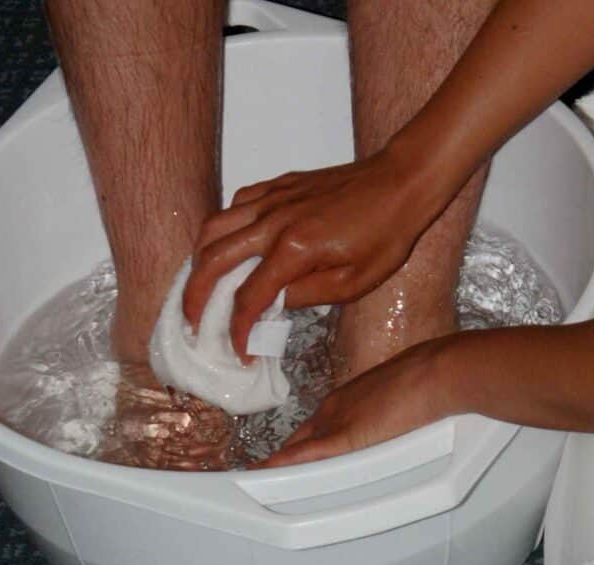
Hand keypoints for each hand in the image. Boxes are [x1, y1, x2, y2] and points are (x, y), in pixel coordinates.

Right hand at [182, 146, 446, 360]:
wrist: (402, 182)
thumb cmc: (386, 233)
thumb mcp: (354, 282)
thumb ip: (307, 295)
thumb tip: (273, 304)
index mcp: (294, 250)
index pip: (248, 298)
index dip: (238, 330)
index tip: (239, 352)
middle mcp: (273, 221)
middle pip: (212, 260)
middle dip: (195, 297)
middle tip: (192, 323)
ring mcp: (271, 199)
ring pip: (214, 227)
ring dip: (198, 260)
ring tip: (199, 285)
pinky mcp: (277, 186)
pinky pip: (234, 205)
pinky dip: (221, 228)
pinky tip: (227, 245)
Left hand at [251, 339, 455, 468]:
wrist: (434, 373)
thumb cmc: (425, 382)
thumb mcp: (396, 401)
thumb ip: (384, 418)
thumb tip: (387, 430)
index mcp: (343, 400)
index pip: (310, 429)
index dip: (295, 447)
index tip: (285, 461)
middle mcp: (333, 409)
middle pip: (296, 440)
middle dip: (280, 460)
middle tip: (260, 477)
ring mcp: (336, 421)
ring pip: (295, 448)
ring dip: (276, 467)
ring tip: (252, 482)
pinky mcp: (345, 436)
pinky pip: (305, 454)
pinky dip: (283, 466)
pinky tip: (265, 474)